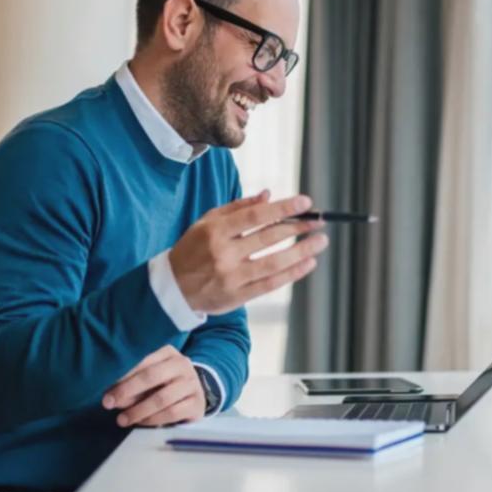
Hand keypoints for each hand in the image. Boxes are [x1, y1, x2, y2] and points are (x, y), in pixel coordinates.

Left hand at [102, 345, 203, 427]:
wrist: (195, 394)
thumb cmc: (165, 383)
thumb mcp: (151, 375)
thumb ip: (133, 381)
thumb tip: (110, 395)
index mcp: (167, 352)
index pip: (142, 360)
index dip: (122, 375)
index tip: (106, 388)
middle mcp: (182, 364)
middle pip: (151, 376)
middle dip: (127, 391)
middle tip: (108, 403)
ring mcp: (192, 384)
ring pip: (161, 398)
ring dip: (138, 410)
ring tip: (121, 419)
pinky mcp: (197, 404)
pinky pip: (171, 413)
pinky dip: (153, 420)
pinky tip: (140, 423)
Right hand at [167, 191, 328, 314]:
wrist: (171, 287)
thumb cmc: (193, 249)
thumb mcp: (207, 222)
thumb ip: (238, 208)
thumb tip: (269, 195)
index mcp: (216, 231)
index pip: (256, 216)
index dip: (284, 208)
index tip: (306, 202)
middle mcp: (224, 253)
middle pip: (269, 238)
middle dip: (299, 227)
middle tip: (319, 220)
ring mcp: (231, 277)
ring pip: (274, 262)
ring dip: (302, 251)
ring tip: (320, 241)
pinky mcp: (237, 296)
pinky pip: (271, 283)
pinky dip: (292, 273)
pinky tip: (308, 263)